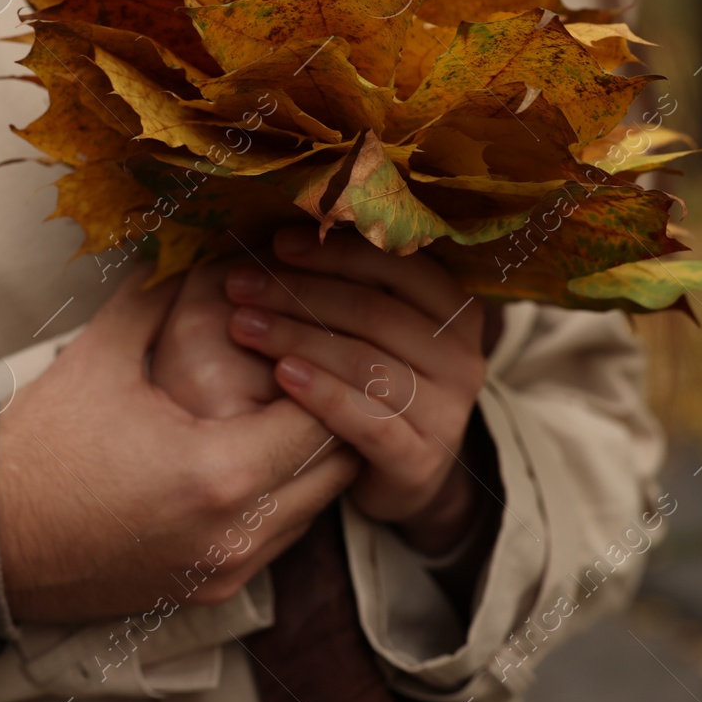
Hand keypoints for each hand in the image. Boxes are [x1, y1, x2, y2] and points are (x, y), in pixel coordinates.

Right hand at [0, 265, 358, 622]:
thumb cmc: (41, 447)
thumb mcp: (102, 355)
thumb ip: (159, 294)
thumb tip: (195, 245)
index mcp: (222, 472)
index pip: (324, 416)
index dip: (322, 369)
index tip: (305, 335)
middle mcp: (239, 533)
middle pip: (336, 468)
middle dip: (332, 414)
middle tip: (309, 367)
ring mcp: (227, 571)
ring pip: (316, 508)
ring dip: (312, 459)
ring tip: (286, 407)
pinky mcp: (210, 591)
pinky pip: (279, 539)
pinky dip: (283, 498)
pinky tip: (254, 456)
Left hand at [222, 227, 489, 555]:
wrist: (396, 473)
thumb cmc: (369, 383)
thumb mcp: (368, 328)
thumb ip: (348, 282)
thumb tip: (285, 227)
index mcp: (455, 309)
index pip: (399, 265)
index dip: (336, 250)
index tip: (277, 243)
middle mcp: (463, 356)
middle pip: (374, 311)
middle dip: (298, 293)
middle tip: (238, 286)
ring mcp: (449, 411)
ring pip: (366, 361)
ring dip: (296, 338)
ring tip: (242, 326)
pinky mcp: (423, 459)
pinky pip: (369, 420)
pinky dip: (321, 393)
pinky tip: (280, 375)